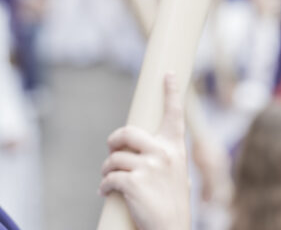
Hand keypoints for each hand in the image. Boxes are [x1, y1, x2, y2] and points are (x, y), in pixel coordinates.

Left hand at [99, 74, 190, 229]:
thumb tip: (134, 148)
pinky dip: (104, 186)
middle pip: (127, 132)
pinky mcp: (133, 182)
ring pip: (114, 158)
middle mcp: (164, 153)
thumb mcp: (176, 175)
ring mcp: (149, 167)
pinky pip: (109, 177)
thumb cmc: (172, 205)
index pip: (174, 115)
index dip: (171, 92)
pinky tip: (106, 193)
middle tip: (112, 150)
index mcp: (176, 149)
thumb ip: (161, 157)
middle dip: (114, 141)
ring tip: (110, 180)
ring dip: (108, 170)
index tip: (168, 74)